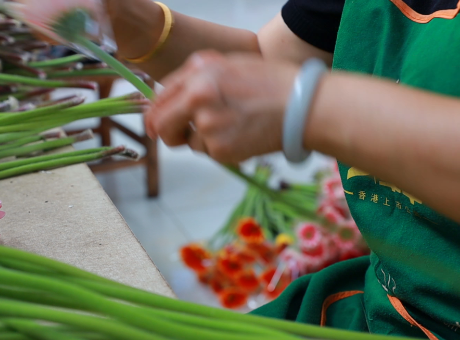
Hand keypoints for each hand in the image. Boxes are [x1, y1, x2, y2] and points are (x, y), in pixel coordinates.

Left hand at [144, 50, 298, 163]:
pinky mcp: (219, 149)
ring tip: (234, 127)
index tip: (154, 124)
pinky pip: (210, 153)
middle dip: (166, 133)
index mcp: (199, 70)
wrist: (305, 106)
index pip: (161, 95)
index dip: (155, 113)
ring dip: (203, 140)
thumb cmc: (273, 84)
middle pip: (161, 124)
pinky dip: (222, 150)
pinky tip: (243, 136)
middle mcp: (197, 95)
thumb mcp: (231, 66)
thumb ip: (198, 79)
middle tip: (177, 138)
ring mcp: (207, 124)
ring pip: (189, 142)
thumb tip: (172, 101)